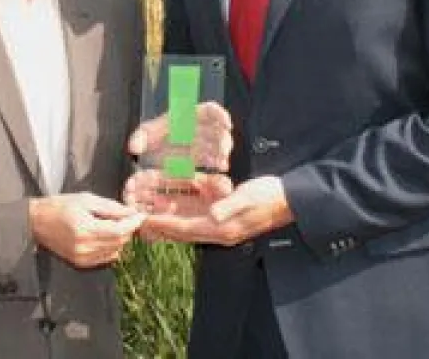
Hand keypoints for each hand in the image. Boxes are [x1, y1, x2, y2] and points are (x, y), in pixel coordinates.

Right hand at [29, 193, 145, 267]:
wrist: (37, 222)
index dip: (133, 223)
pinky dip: (111, 247)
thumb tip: (131, 212)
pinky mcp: (81, 263)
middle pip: (119, 242)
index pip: (118, 231)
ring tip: (114, 224)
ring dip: (120, 239)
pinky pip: (106, 258)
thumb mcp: (86, 199)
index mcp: (85, 229)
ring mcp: (83, 258)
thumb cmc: (60, 206)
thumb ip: (110, 208)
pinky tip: (104, 235)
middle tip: (129, 217)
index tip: (141, 215)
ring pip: (115, 251)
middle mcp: (85, 247)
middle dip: (128, 229)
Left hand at [126, 101, 233, 171]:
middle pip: (217, 129)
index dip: (220, 115)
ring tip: (221, 162)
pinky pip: (212, 158)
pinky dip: (218, 162)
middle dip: (223, 139)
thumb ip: (139, 138)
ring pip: (218, 145)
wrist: (149, 153)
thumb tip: (134, 146)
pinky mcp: (200, 158)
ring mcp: (200, 143)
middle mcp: (198, 128)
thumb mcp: (143, 134)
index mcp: (187, 116)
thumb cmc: (149, 138)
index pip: (208, 110)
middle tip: (223, 149)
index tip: (226, 124)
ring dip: (222, 152)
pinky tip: (220, 167)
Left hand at [140, 176, 293, 246]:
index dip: (164, 223)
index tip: (144, 220)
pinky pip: (197, 216)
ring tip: (146, 213)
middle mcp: (219, 229)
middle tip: (137, 221)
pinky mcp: (224, 215)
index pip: (185, 228)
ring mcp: (221, 223)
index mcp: (223, 228)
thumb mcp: (250, 198)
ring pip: (187, 223)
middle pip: (182, 230)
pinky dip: (182, 211)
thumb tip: (213, 214)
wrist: (291, 199)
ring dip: (168, 219)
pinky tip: (170, 203)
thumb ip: (230, 206)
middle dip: (160, 226)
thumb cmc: (271, 197)